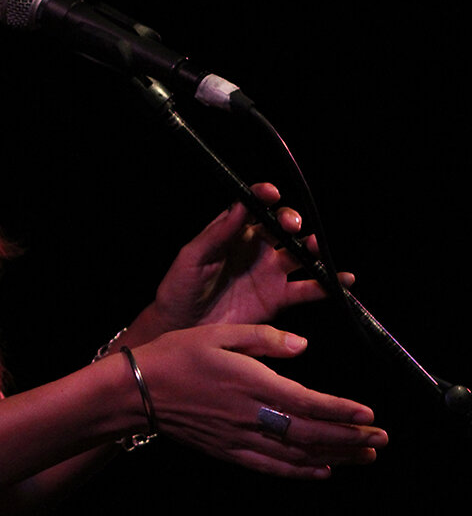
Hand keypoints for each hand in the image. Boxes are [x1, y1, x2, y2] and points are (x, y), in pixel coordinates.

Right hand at [135, 324, 386, 478]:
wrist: (139, 390)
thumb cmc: (176, 353)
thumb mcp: (218, 332)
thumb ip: (263, 338)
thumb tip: (302, 346)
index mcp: (251, 382)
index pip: (308, 402)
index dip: (341, 411)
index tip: (369, 414)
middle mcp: (251, 415)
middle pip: (311, 433)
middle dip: (350, 438)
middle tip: (380, 440)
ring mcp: (241, 438)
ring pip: (298, 454)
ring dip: (335, 456)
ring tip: (364, 456)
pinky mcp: (229, 451)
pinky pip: (273, 468)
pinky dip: (301, 472)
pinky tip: (320, 471)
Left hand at [140, 183, 351, 337]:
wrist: (181, 329)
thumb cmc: (179, 288)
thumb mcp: (192, 258)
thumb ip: (216, 234)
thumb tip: (239, 205)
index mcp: (232, 233)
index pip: (253, 207)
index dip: (264, 197)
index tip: (271, 194)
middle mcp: (255, 248)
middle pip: (281, 227)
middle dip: (290, 221)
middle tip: (292, 227)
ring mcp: (269, 273)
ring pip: (299, 254)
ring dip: (312, 249)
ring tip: (317, 248)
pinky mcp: (278, 299)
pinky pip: (308, 289)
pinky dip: (328, 284)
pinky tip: (343, 280)